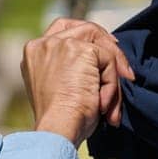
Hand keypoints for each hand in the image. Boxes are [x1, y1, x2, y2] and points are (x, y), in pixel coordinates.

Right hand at [20, 17, 135, 144]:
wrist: (58, 129)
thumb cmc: (61, 121)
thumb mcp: (62, 88)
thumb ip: (73, 69)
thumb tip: (112, 64)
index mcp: (34, 53)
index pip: (63, 30)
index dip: (89, 38)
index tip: (106, 52)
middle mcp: (43, 44)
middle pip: (85, 28)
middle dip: (108, 47)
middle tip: (123, 71)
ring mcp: (60, 44)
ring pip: (101, 46)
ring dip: (111, 74)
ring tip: (108, 101)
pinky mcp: (79, 50)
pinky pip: (109, 60)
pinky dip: (112, 84)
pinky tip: (102, 103)